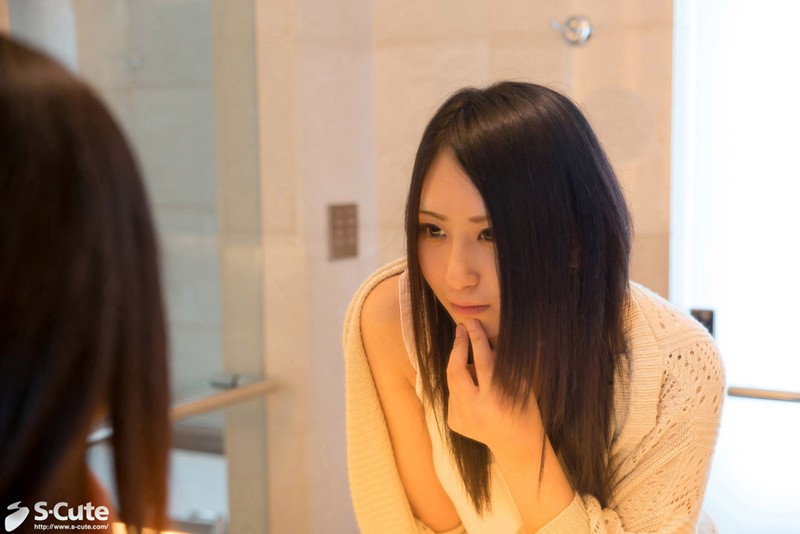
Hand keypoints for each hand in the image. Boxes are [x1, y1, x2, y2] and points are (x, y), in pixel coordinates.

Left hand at [446, 319, 542, 461]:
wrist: (516, 446)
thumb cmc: (524, 411)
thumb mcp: (521, 386)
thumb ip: (502, 365)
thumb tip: (484, 338)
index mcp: (496, 401)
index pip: (482, 363)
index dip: (476, 340)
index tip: (471, 323)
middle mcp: (475, 411)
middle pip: (456, 371)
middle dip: (458, 347)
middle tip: (460, 330)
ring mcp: (461, 418)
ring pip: (453, 381)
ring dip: (463, 369)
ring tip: (478, 373)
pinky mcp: (453, 422)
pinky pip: (453, 393)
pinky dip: (463, 386)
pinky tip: (476, 395)